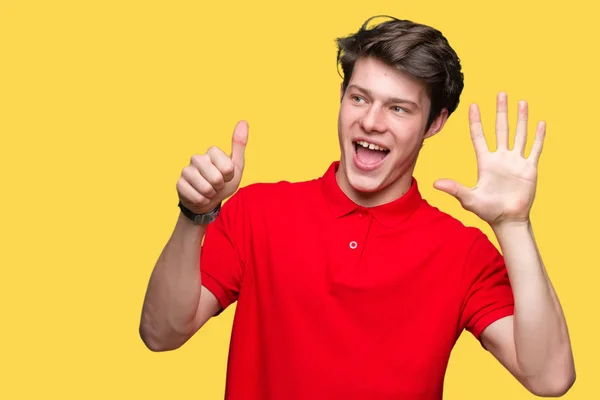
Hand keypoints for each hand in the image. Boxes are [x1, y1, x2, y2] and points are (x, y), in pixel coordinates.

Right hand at [176, 120, 248, 214]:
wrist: (208, 201)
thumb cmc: (223, 182)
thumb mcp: (236, 165)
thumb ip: (239, 145)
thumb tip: (243, 122)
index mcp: (212, 152)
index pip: (228, 168)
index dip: (229, 176)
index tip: (226, 176)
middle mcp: (197, 158)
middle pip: (216, 179)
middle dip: (219, 187)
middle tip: (216, 185)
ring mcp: (186, 171)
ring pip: (206, 189)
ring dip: (211, 195)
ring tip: (208, 191)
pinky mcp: (179, 184)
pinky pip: (196, 197)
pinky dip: (202, 201)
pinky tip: (199, 196)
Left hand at [433, 92, 545, 225]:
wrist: (508, 220)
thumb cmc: (487, 210)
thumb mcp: (469, 198)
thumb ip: (454, 189)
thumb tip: (435, 183)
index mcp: (485, 162)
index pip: (479, 136)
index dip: (476, 121)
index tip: (473, 105)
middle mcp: (500, 158)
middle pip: (501, 129)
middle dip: (501, 111)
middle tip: (501, 93)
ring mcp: (515, 162)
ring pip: (519, 135)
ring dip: (521, 119)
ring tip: (522, 102)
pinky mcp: (529, 169)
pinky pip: (534, 149)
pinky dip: (538, 137)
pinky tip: (540, 123)